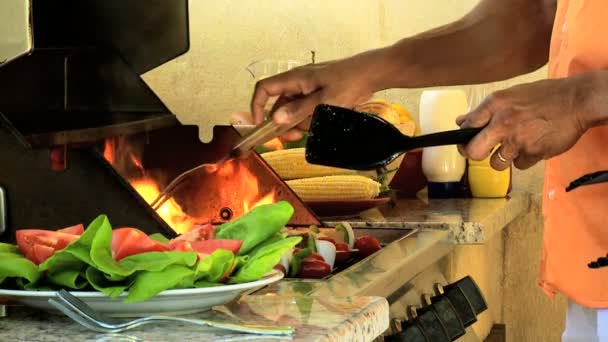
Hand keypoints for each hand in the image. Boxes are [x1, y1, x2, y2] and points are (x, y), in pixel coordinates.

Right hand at [250, 49, 390, 140]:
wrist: (371, 73)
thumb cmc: (349, 82)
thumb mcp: (324, 101)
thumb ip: (299, 111)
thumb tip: (274, 120)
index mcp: (294, 79)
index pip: (264, 89)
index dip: (257, 106)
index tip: (262, 126)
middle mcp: (297, 83)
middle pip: (279, 106)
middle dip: (285, 123)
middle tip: (295, 137)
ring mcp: (308, 89)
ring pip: (294, 111)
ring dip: (301, 123)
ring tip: (318, 125)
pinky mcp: (318, 95)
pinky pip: (307, 111)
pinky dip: (311, 119)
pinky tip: (323, 121)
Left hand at [457, 75, 593, 169]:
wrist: (577, 101)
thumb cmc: (544, 96)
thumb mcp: (510, 95)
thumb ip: (485, 110)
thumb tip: (461, 121)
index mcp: (495, 104)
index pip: (466, 126)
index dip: (462, 137)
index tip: (464, 142)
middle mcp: (503, 122)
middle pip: (473, 152)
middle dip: (474, 154)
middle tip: (482, 152)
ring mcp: (518, 140)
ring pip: (497, 163)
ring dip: (503, 159)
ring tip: (516, 145)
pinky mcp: (533, 153)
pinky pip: (520, 165)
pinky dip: (525, 159)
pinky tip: (533, 145)